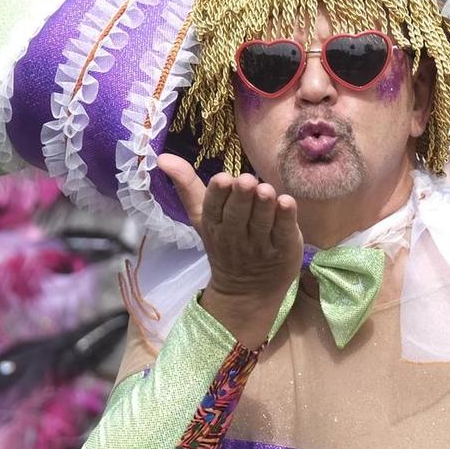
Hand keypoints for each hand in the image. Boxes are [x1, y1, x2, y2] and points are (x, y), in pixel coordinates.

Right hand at [157, 154, 301, 348]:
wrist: (246, 292)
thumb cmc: (224, 243)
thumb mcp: (202, 217)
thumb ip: (186, 185)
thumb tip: (163, 156)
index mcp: (212, 224)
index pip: (212, 207)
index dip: (218, 193)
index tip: (223, 178)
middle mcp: (234, 235)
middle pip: (237, 214)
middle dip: (241, 196)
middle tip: (247, 180)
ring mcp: (259, 245)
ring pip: (261, 222)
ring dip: (264, 205)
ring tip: (266, 189)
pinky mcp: (283, 250)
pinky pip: (283, 232)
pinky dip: (286, 218)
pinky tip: (287, 202)